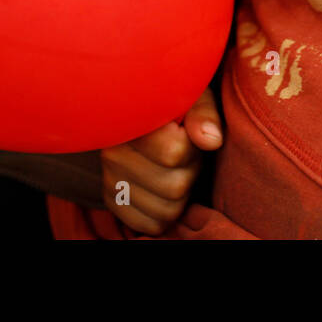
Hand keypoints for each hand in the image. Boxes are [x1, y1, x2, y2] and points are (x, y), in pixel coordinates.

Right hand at [99, 87, 222, 234]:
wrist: (149, 113)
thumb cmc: (179, 104)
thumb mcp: (194, 97)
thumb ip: (204, 113)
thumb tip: (211, 140)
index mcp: (132, 121)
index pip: (174, 152)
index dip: (192, 146)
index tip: (186, 132)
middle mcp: (112, 153)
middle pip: (174, 186)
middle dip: (190, 171)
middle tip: (184, 153)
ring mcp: (110, 179)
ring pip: (166, 209)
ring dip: (181, 193)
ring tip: (174, 168)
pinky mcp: (113, 200)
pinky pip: (150, 224)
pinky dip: (166, 213)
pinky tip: (165, 188)